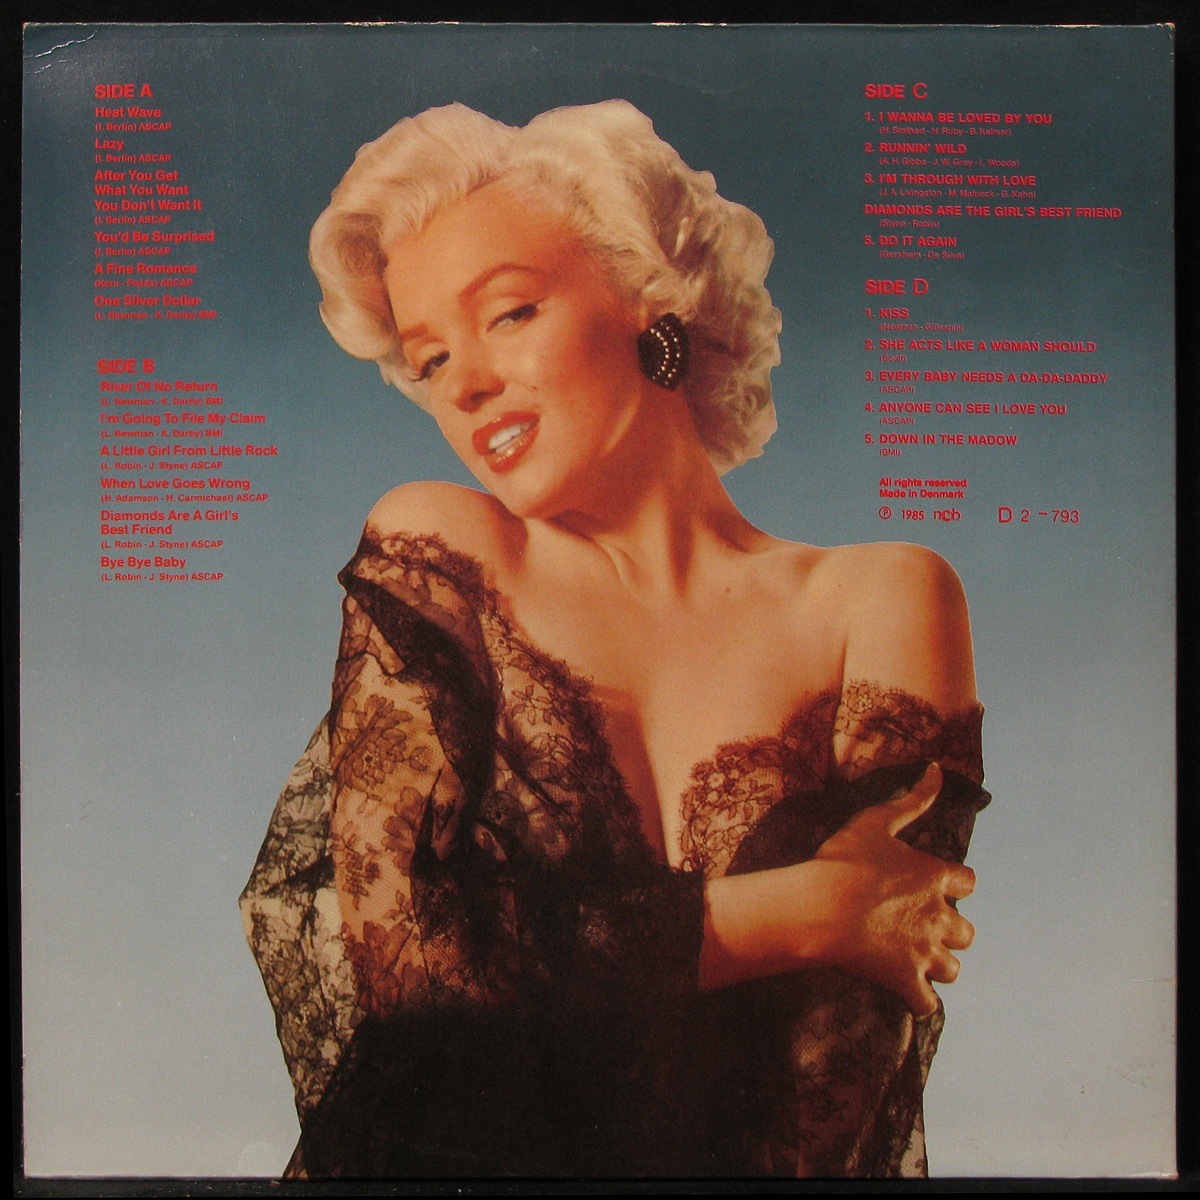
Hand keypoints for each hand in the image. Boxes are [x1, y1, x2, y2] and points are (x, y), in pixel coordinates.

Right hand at [810, 762, 975, 1015]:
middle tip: (920, 926)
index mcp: (934, 877)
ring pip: (951, 968)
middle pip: (965, 932)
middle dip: (949, 930)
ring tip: (913, 958)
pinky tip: (903, 991)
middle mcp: (938, 916)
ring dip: (937, 964)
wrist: (822, 907)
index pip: (968, 882)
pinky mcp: (906, 980)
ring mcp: (924, 951)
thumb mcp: (877, 819)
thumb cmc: (845, 860)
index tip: (934, 886)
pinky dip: (919, 1000)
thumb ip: (913, 799)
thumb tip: (937, 769)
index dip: (954, 885)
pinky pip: (927, 1003)